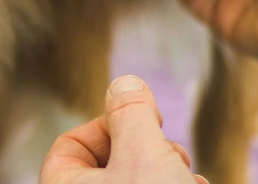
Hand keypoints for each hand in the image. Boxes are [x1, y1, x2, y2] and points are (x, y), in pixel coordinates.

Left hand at [41, 75, 202, 182]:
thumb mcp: (142, 152)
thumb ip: (130, 112)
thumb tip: (124, 83)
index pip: (71, 144)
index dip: (108, 124)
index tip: (141, 122)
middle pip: (109, 161)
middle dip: (146, 147)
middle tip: (170, 150)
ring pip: (135, 180)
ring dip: (166, 168)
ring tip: (187, 173)